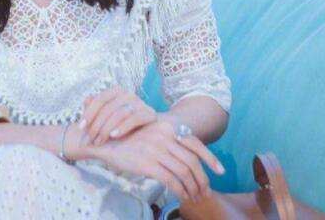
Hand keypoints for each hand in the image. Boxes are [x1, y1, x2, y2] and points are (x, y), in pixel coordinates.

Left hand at [79, 85, 157, 145]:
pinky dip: (123, 127)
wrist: (143, 133)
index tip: (81, 127)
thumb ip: (94, 108)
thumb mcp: (104, 117)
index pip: (100, 99)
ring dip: (106, 129)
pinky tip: (113, 136)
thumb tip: (86, 100)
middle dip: (96, 126)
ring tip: (99, 141)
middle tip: (89, 140)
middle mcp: (128, 94)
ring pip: (120, 113)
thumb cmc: (118, 124)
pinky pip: (135, 119)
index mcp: (116, 91)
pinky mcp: (149, 114)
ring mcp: (140, 103)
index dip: (89, 113)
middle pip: (108, 108)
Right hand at [85, 118, 222, 203]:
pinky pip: (171, 180)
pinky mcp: (147, 164)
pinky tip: (182, 196)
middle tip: (205, 191)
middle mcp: (164, 137)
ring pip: (184, 173)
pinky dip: (180, 191)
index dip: (211, 159)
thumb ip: (170, 142)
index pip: (196, 144)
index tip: (220, 171)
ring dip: (192, 188)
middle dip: (202, 179)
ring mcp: (156, 150)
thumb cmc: (129, 139)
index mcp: (168, 128)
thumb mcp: (151, 134)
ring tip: (195, 197)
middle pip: (192, 162)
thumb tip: (190, 156)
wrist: (104, 140)